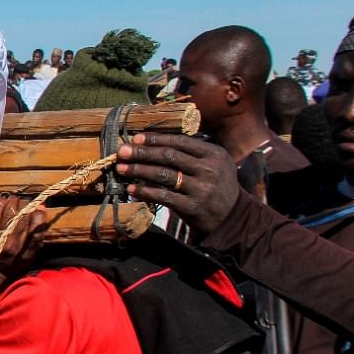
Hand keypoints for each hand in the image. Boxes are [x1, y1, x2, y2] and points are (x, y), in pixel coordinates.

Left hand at [0, 195, 45, 272]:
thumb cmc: (13, 260)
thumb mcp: (30, 254)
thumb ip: (38, 234)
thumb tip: (41, 209)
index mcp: (26, 251)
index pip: (37, 230)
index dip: (39, 216)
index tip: (40, 205)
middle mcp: (13, 245)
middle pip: (22, 218)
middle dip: (25, 205)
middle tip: (25, 199)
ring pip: (9, 214)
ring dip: (13, 202)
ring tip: (14, 198)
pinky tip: (2, 199)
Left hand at [116, 133, 240, 231]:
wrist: (233, 216)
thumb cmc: (217, 186)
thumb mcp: (215, 164)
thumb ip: (193, 153)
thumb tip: (156, 141)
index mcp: (214, 154)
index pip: (180, 141)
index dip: (156, 139)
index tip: (136, 138)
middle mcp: (208, 169)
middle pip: (169, 156)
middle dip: (142, 152)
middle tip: (122, 151)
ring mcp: (201, 188)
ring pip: (163, 175)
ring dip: (139, 170)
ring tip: (121, 168)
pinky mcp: (192, 206)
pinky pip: (163, 196)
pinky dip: (145, 192)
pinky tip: (130, 189)